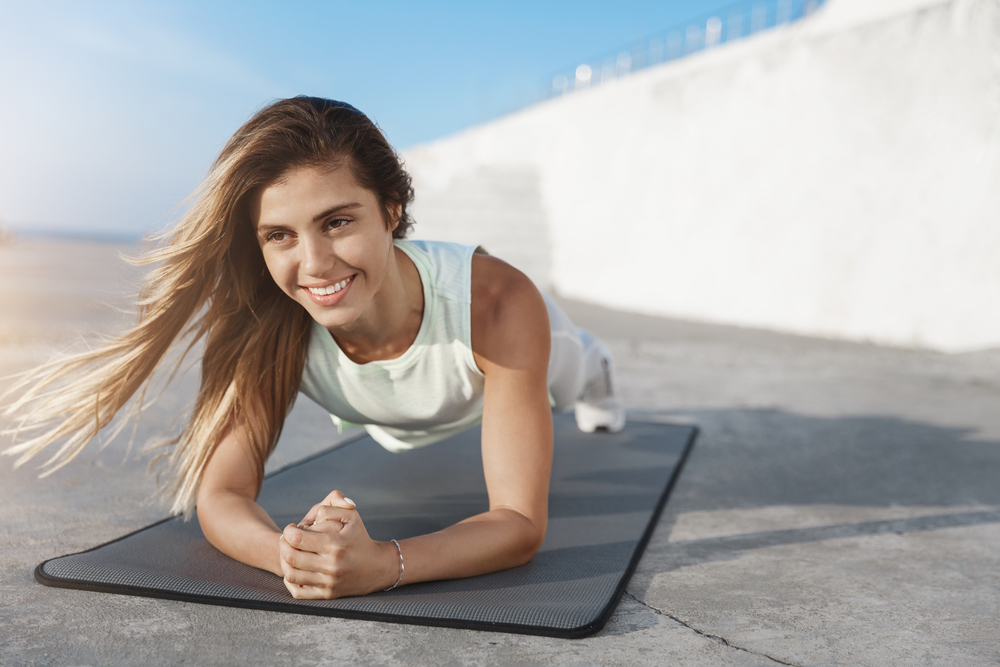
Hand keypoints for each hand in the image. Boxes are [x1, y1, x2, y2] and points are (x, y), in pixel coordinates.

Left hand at [278, 490, 395, 598]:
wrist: (377, 567)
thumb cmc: (360, 538)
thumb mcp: (352, 516)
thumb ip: (332, 507)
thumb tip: (315, 513)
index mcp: (336, 545)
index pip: (298, 539)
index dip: (289, 531)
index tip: (291, 528)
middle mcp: (331, 566)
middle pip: (291, 557)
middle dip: (283, 545)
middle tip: (287, 539)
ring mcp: (328, 582)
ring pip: (291, 575)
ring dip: (284, 562)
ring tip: (289, 552)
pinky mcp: (327, 594)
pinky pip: (298, 591)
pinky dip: (290, 580)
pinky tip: (295, 569)